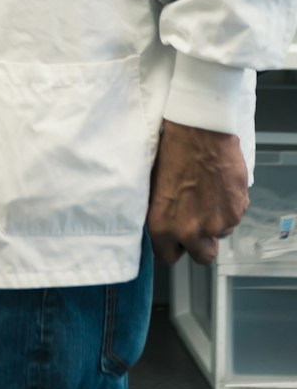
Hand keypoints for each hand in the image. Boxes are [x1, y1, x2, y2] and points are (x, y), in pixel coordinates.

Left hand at [147, 119, 249, 265]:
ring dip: (215, 220)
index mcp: (163, 226)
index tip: (177, 239)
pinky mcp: (236, 211)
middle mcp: (190, 231)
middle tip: (197, 220)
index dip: (174, 246)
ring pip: (219, 234)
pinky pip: (233, 217)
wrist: (198, 131)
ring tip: (207, 193)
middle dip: (200, 242)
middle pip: (201, 256)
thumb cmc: (172, 152)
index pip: (168, 257)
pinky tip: (218, 186)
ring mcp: (217, 224)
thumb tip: (164, 223)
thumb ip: (160, 213)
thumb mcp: (153, 186)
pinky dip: (228, 207)